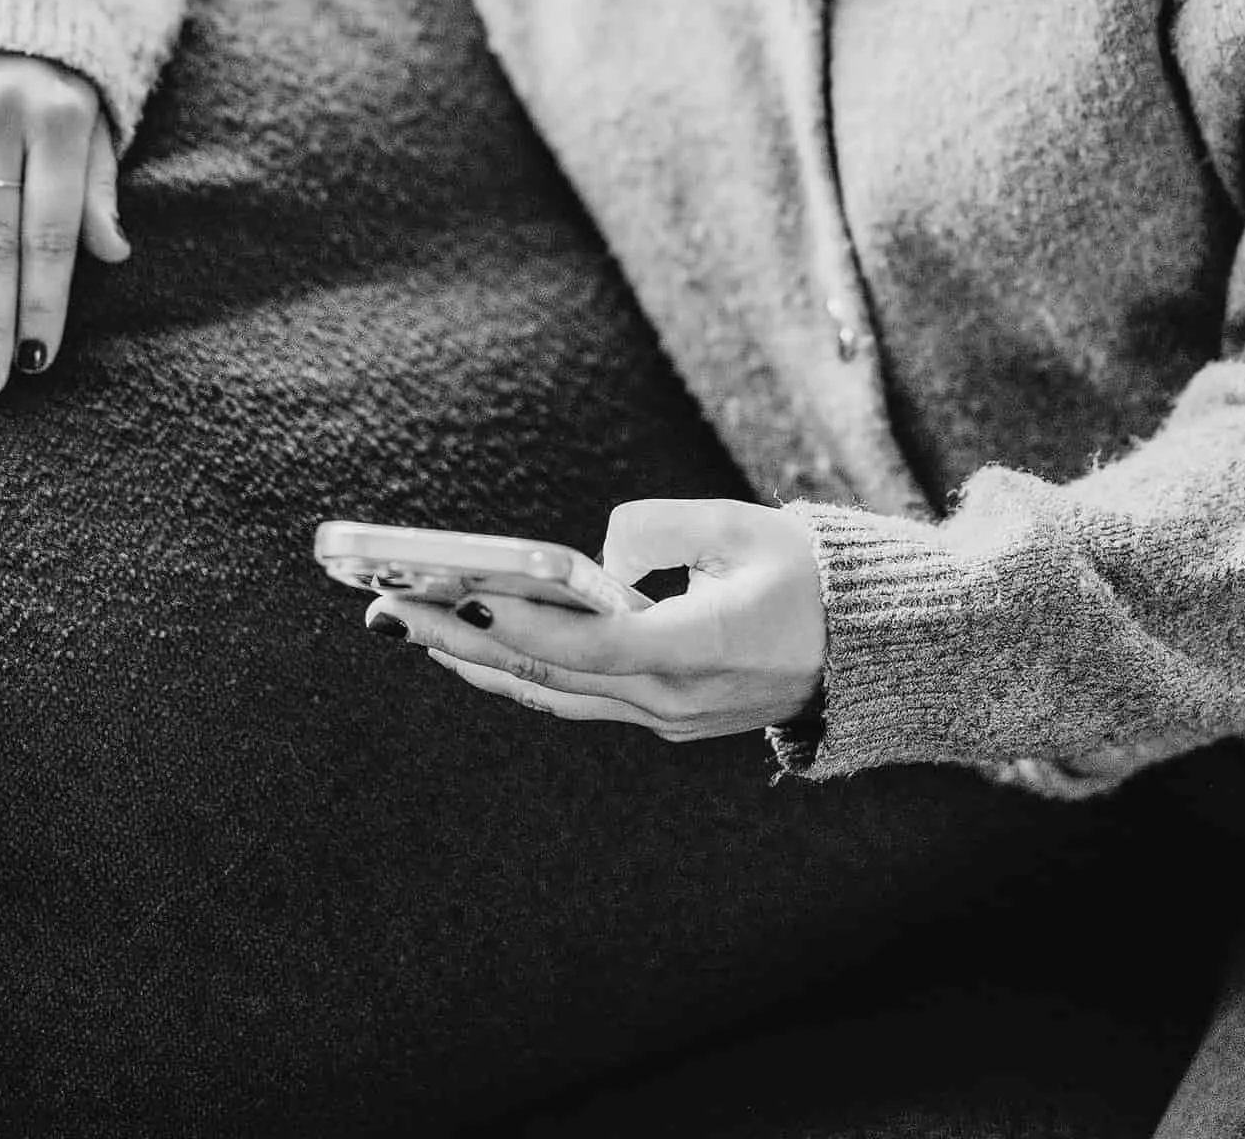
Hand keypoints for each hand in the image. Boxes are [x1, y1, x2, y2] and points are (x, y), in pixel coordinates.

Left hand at [367, 497, 826, 741]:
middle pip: (548, 672)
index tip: (458, 590)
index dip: (523, 621)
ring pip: (549, 694)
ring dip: (473, 659)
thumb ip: (664, 527)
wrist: (860, 649)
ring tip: (404, 625)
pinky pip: (570, 699)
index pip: (593, 644)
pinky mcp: (658, 717)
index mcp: (702, 650)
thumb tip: (598, 557)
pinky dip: (514, 673)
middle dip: (460, 637)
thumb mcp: (746, 526)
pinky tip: (468, 652)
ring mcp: (663, 718)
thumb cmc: (805, 573)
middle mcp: (673, 699)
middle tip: (383, 607)